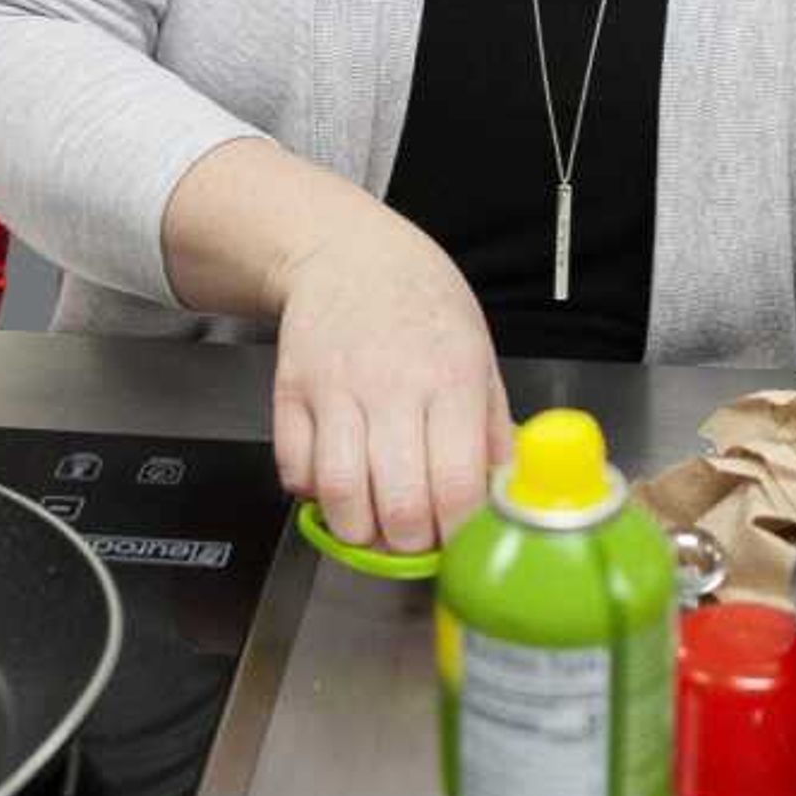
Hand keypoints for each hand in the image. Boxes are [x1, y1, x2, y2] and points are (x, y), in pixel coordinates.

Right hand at [268, 210, 513, 554]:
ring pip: (340, 495)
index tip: (458, 539)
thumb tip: (504, 494)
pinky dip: (312, 494)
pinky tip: (336, 481)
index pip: (455, 484)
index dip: (457, 532)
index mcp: (451, 379)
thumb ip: (493, 429)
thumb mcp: (480, 355)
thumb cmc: (422, 304)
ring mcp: (336, 389)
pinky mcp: (291, 393)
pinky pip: (294, 469)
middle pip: (398, 503)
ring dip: (357, 530)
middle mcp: (392, 385)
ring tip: (374, 524)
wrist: (348, 252)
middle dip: (409, 543)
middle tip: (416, 537)